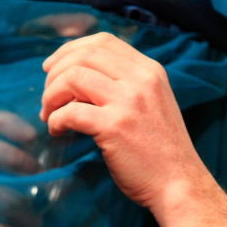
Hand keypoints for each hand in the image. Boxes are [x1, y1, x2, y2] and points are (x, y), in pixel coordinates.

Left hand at [40, 32, 206, 209]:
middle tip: (48, 96)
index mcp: (150, 71)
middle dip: (55, 72)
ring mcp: (128, 101)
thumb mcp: (153, 104)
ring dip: (51, 95)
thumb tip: (81, 77)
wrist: (178, 185)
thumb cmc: (161, 151)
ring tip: (49, 114)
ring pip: (72, 77)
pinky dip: (55, 120)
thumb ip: (127, 86)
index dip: (71, 49)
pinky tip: (57, 131)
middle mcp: (141, 80)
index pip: (103, 41)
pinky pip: (70, 112)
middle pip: (84, 55)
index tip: (54, 67)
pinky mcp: (114, 126)